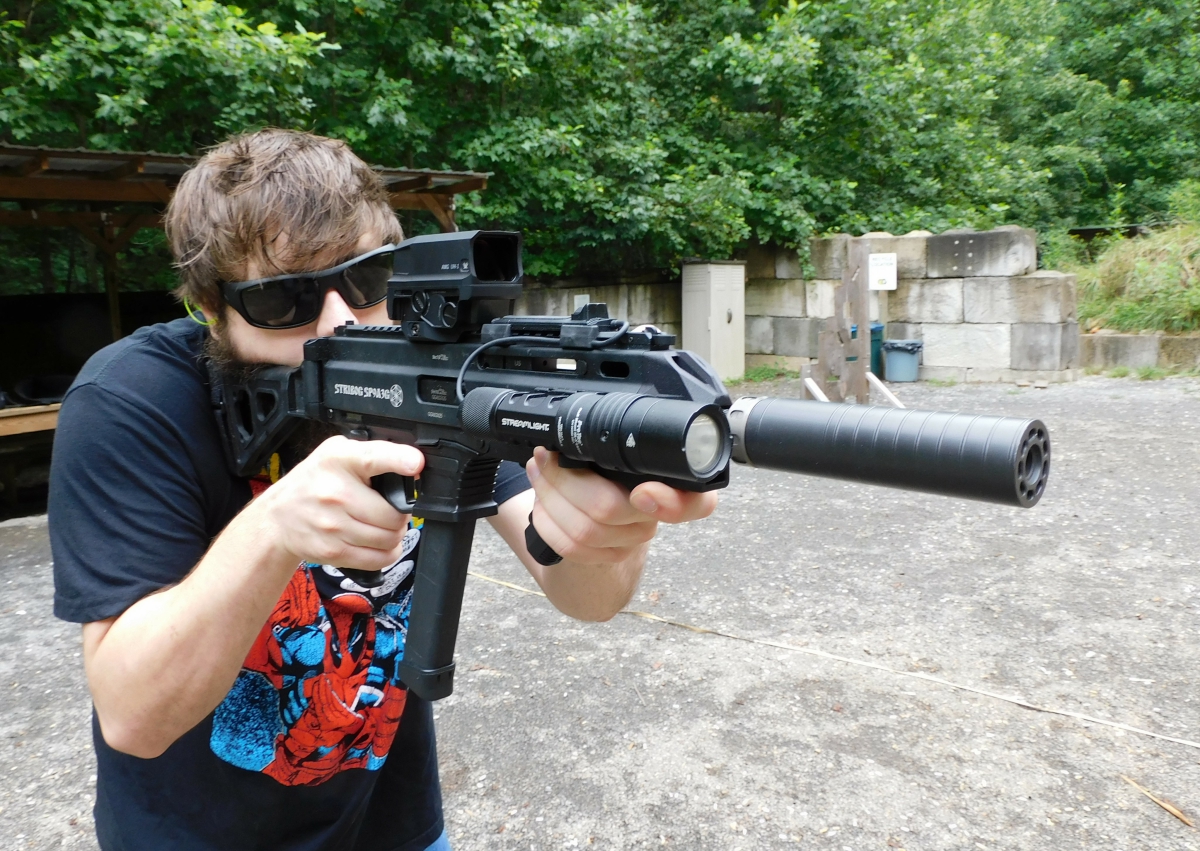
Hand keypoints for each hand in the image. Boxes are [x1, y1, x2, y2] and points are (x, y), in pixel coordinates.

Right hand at [257, 436, 423, 570]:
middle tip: (392, 510)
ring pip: (389, 538)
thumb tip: (413, 467)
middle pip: (393, 514)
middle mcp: (335, 492)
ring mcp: (333, 525)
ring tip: (384, 526)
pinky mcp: (333, 551)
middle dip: (401, 514)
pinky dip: (387, 553)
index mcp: (339, 460)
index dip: (400, 460)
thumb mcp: (337, 454)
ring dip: (395, 534)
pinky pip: (378, 559)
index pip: (373, 457)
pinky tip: (378, 543)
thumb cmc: (314, 482)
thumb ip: (373, 455)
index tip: (415, 463)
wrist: (278, 519)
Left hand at [525, 447, 717, 565]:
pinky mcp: (606, 559)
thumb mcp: (619, 449)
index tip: (641, 492)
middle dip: (566, 478)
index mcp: (672, 484)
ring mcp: (632, 541)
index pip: (698, 502)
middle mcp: (656, 516)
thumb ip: (618, 439)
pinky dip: (546, 520)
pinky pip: (570, 547)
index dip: (673, 502)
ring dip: (549, 494)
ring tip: (538, 469)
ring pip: (585, 530)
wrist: (599, 517)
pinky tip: (541, 499)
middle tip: (546, 454)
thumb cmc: (610, 473)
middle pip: (612, 508)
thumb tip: (582, 427)